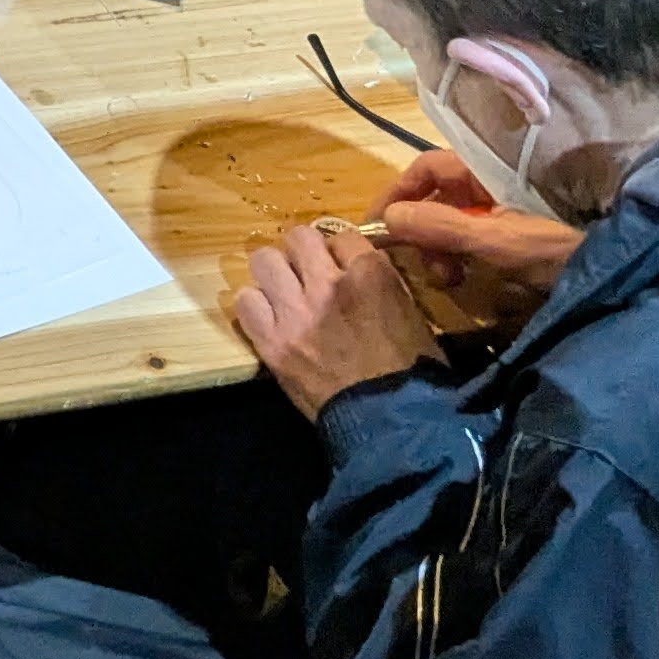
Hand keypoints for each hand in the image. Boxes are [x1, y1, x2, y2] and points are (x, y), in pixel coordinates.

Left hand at [232, 220, 437, 420]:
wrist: (391, 423)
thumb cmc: (413, 371)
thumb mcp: (410, 313)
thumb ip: (381, 281)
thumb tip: (359, 266)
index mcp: (370, 274)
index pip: (342, 235)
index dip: (340, 250)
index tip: (340, 265)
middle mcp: (328, 284)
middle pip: (297, 237)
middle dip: (303, 252)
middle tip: (308, 273)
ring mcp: (295, 313)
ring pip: (264, 260)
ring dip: (275, 274)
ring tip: (285, 293)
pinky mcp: (272, 342)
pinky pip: (245, 302)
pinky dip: (256, 307)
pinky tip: (270, 319)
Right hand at [373, 151, 581, 320]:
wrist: (614, 269)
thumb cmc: (557, 248)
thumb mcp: (497, 241)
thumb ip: (443, 227)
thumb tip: (388, 218)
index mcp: (485, 171)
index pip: (425, 168)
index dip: (398, 193)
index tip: (378, 228)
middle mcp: (489, 181)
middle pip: (436, 195)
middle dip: (421, 230)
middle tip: (428, 268)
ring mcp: (503, 207)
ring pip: (451, 218)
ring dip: (440, 247)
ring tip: (449, 279)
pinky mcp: (514, 231)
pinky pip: (472, 235)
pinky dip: (461, 254)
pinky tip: (467, 278)